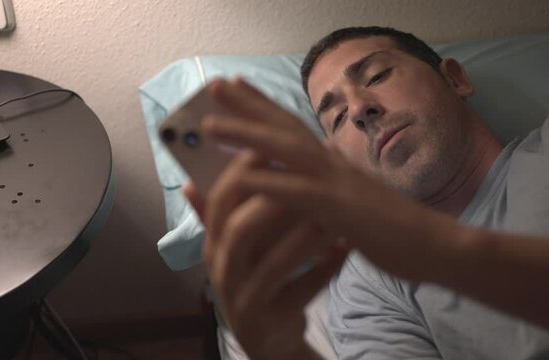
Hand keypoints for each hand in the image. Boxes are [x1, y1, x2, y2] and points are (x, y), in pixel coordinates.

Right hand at [184, 151, 346, 359]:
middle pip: (239, 230)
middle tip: (301, 177)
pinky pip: (301, 292)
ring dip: (305, 236)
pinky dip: (325, 270)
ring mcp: (245, 296)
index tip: (269, 145)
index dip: (241, 171)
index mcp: (216, 244)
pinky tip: (346, 249)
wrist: (267, 338)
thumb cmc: (253, 278)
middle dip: (271, 201)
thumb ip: (217, 215)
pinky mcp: (270, 318)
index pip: (220, 201)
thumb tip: (189, 180)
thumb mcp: (230, 249)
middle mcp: (224, 269)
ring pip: (274, 263)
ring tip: (331, 216)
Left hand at [201, 78, 461, 282]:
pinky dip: (270, 182)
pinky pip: (301, 193)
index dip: (264, 106)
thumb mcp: (357, 201)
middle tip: (215, 85)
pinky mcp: (342, 211)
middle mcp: (333, 165)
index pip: (293, 127)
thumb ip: (333, 185)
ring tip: (211, 124)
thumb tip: (319, 168)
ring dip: (248, 134)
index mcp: (334, 164)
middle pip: (284, 127)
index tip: (238, 87)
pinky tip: (240, 174)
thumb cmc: (395, 229)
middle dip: (248, 104)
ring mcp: (338, 184)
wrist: (437, 248)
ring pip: (286, 150)